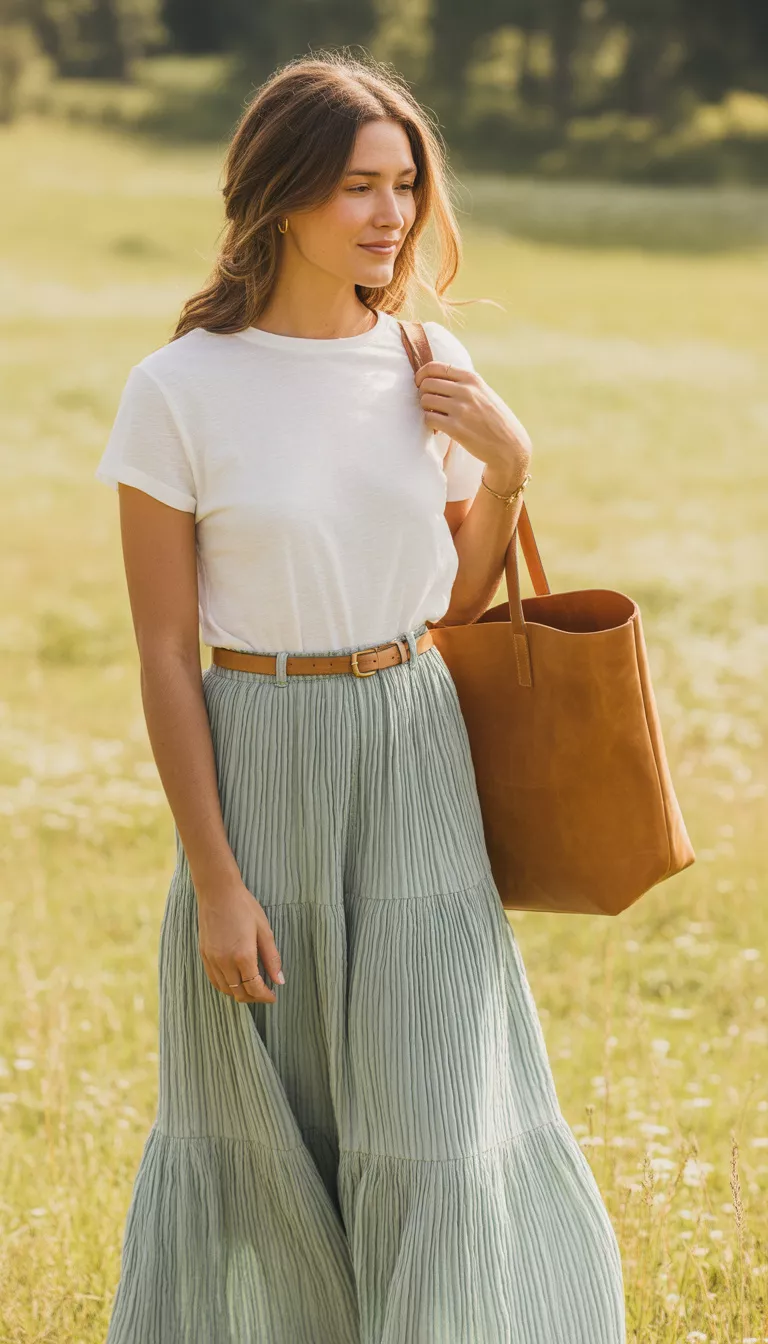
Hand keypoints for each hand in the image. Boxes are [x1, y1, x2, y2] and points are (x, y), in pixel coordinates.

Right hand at [195, 874, 283, 1003]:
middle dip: (254, 998)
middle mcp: (225, 962)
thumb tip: (280, 981)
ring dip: (239, 994)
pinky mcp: (204, 955)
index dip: (265, 996)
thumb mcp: (264, 930)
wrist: (218, 892)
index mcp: (243, 956)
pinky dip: (225, 986)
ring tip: (251, 989)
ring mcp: (212, 959)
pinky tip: (234, 982)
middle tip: (264, 994)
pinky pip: (214, 980)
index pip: (255, 988)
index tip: (273, 996)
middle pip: (239, 993)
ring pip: (225, 989)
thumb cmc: (244, 907)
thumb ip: (272, 958)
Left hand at [414, 360, 531, 475]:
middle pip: (426, 383)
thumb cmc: (495, 419)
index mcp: (471, 378)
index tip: (421, 384)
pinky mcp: (455, 428)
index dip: (421, 375)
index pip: (434, 367)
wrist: (509, 445)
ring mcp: (460, 409)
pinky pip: (429, 419)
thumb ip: (464, 383)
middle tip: (429, 404)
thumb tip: (435, 377)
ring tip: (436, 416)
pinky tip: (439, 428)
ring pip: (425, 400)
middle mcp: (466, 390)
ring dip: (426, 409)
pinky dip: (430, 423)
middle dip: (423, 393)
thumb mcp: (484, 392)